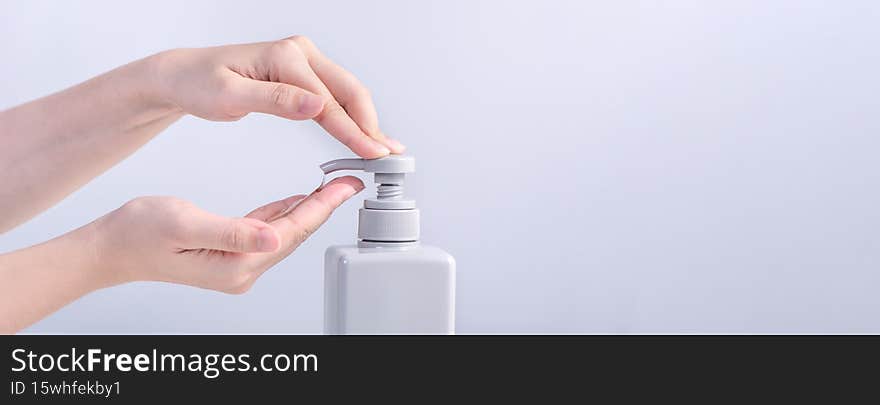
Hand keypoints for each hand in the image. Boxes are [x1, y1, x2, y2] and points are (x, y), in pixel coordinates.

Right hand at [89, 176, 362, 292]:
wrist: (111, 248)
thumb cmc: (139, 234)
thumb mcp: (186, 224)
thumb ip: (233, 231)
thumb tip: (274, 235)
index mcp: (236, 265)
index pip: (291, 232)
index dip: (321, 206)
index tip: (345, 186)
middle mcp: (242, 270)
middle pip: (294, 233)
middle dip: (324, 206)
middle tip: (348, 180)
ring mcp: (237, 265)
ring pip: (284, 232)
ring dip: (308, 208)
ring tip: (332, 186)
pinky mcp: (230, 254)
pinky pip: (267, 231)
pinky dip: (285, 213)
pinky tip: (297, 200)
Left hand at [150, 36, 403, 157]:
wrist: (185, 75)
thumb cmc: (200, 84)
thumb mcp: (229, 97)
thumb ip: (275, 101)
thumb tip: (316, 105)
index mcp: (285, 57)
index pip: (328, 101)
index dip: (354, 131)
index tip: (372, 154)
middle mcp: (299, 52)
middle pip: (349, 92)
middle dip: (371, 126)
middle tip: (387, 156)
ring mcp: (303, 61)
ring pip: (346, 93)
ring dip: (366, 122)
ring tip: (383, 149)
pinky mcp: (302, 73)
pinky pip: (334, 95)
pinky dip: (350, 116)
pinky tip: (363, 133)